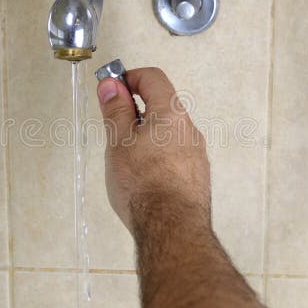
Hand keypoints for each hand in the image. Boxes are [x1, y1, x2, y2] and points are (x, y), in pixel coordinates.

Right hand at [96, 67, 210, 240]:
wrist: (172, 230)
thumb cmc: (144, 186)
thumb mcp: (118, 142)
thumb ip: (116, 110)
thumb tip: (112, 86)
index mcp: (171, 114)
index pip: (152, 78)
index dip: (129, 78)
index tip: (111, 90)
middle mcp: (189, 130)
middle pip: (161, 106)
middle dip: (134, 111)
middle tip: (112, 127)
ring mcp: (196, 155)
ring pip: (167, 134)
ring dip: (145, 137)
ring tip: (125, 160)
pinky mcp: (196, 177)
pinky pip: (174, 156)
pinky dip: (156, 158)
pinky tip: (142, 179)